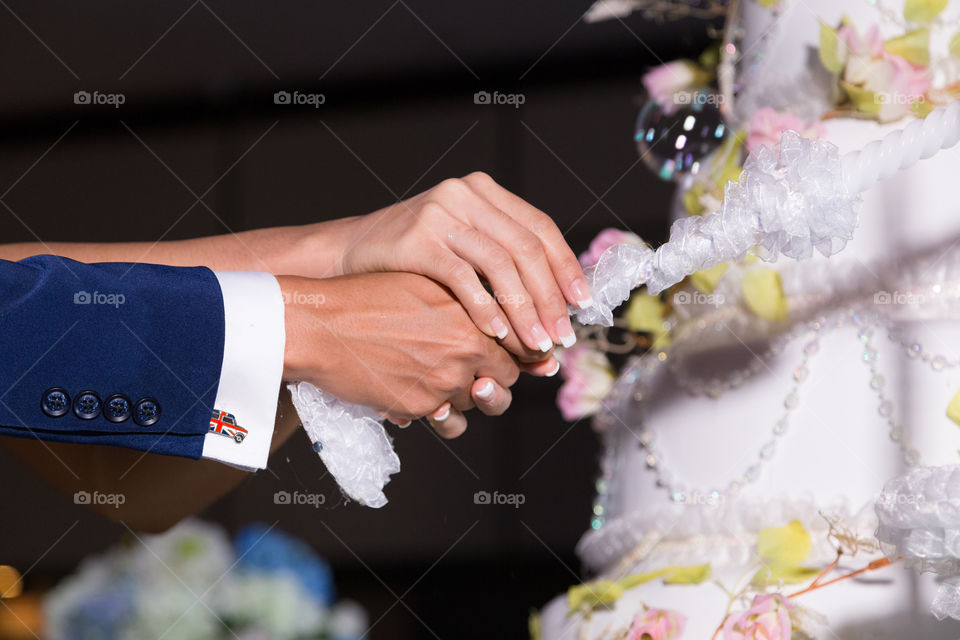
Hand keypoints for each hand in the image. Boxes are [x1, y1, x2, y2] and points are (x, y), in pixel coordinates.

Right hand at [279, 272, 553, 433]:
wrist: (321, 326)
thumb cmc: (368, 297)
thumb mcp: (426, 287)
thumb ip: (466, 301)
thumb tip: (500, 316)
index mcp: (470, 318)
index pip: (521, 343)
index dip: (531, 353)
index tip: (537, 358)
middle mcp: (463, 351)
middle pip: (507, 378)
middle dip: (501, 379)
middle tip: (488, 374)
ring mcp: (442, 382)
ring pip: (480, 405)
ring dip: (474, 400)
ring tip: (460, 389)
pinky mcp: (418, 407)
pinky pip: (449, 423)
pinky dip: (445, 417)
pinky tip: (434, 403)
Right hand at [335, 172, 591, 352]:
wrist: (348, 256)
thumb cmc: (412, 261)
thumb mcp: (461, 243)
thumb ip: (502, 256)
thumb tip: (559, 299)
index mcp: (485, 192)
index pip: (540, 227)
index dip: (566, 267)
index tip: (582, 305)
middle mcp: (466, 194)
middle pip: (526, 247)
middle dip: (549, 297)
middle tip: (562, 337)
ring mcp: (441, 213)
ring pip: (501, 264)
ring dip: (524, 310)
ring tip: (536, 345)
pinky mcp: (418, 239)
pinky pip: (464, 278)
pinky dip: (485, 308)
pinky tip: (497, 335)